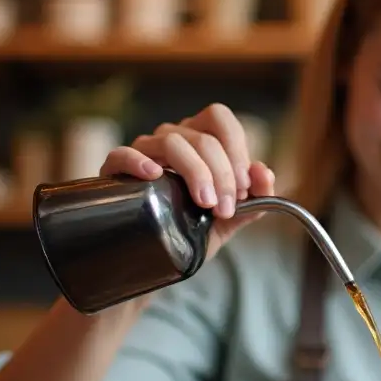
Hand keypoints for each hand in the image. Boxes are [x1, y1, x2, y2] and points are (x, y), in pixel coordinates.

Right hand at [99, 103, 275, 258]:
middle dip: (222, 174)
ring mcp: (144, 151)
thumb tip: (264, 173)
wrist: (159, 261)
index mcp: (201, 140)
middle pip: (202, 137)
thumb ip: (256, 199)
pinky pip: (124, 153)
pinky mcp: (116, 169)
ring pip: (171, 142)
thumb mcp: (231, 219)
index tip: (243, 188)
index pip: (220, 120)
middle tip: (226, 208)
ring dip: (195, 172)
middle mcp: (174, 138)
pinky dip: (139, 161)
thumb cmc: (195, 231)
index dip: (236, 150)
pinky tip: (154, 176)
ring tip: (205, 203)